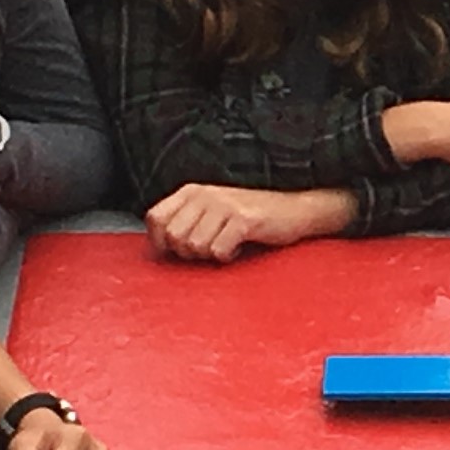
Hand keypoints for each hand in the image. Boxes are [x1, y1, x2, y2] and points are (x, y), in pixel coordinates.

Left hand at [144, 184, 349, 261]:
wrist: (294, 209)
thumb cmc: (250, 216)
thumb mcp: (211, 211)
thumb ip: (185, 221)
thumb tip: (160, 245)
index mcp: (192, 191)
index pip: (155, 218)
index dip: (161, 240)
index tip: (179, 248)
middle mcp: (205, 194)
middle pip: (174, 237)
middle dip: (188, 252)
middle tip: (209, 248)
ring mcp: (224, 205)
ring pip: (195, 247)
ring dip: (210, 255)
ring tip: (225, 245)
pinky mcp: (243, 220)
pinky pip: (219, 251)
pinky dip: (228, 257)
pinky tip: (238, 248)